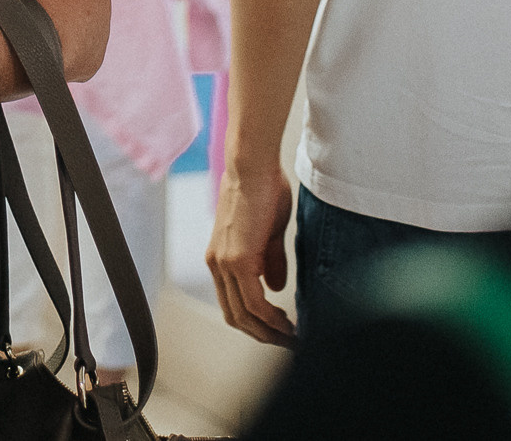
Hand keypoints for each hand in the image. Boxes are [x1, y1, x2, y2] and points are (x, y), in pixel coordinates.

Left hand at [208, 158, 296, 344]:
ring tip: (293, 339)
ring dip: (270, 333)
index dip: (256, 323)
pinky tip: (288, 325)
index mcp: (221, 258)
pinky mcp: (237, 260)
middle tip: (289, 343)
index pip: (233, 304)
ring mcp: (224, 264)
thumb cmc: (264, 191)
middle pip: (236, 317)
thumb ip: (269, 261)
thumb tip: (275, 288)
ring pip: (244, 315)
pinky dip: (272, 320)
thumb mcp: (269, 233)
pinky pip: (254, 303)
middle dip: (263, 335)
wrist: (253, 167)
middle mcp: (216, 264)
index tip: (281, 331)